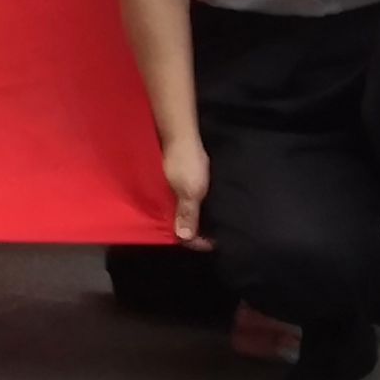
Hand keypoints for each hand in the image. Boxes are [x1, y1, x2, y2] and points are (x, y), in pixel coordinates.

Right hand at [159, 132, 213, 247]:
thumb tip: (183, 237)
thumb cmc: (186, 164)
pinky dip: (193, 207)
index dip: (196, 241)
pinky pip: (184, 201)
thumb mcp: (191, 191)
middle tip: (213, 236)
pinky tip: (202, 205)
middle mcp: (166, 202)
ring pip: (181, 213)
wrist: (182, 136)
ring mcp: (171, 191)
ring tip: (211, 223)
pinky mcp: (177, 182)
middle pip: (179, 225)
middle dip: (194, 233)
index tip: (213, 243)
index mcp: (168, 207)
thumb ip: (187, 213)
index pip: (180, 234)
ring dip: (194, 220)